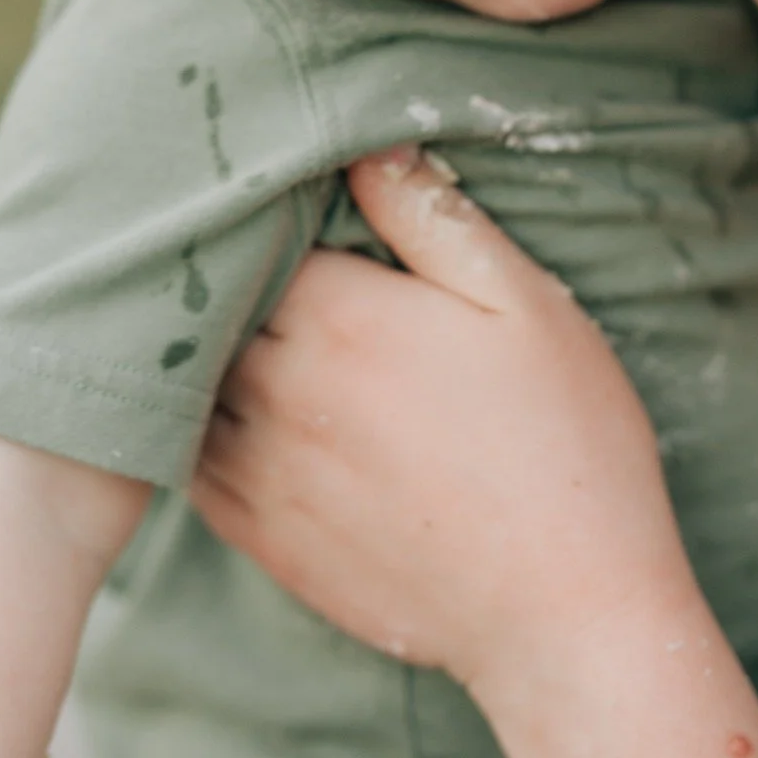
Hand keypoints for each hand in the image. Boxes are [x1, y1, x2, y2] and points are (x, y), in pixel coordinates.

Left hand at [192, 148, 695, 696]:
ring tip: (244, 321)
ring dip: (209, 348)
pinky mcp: (261, 538)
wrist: (566, 614)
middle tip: (265, 250)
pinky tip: (241, 407)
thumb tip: (366, 143)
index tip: (295, 200)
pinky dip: (199, 424)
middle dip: (237, 271)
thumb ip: (432, 217)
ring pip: (191, 380)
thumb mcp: (523, 301)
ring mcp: (260, 469)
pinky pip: (192, 461)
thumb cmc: (564, 440)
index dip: (276, 209)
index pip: (262, 230)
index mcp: (340, 315)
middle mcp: (276, 388)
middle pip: (216, 301)